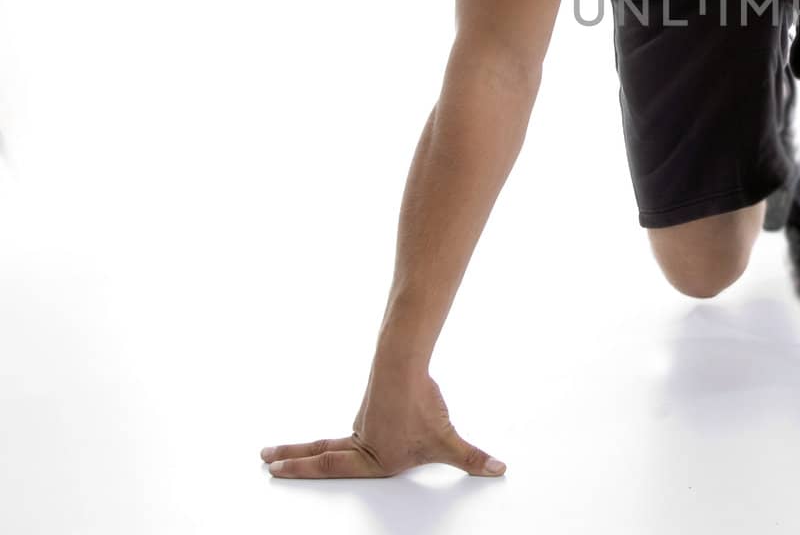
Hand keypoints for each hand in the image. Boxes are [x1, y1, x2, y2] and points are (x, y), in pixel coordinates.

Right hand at [260, 365, 504, 478]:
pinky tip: (337, 430)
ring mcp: (365, 422)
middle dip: (292, 458)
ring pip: (332, 438)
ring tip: (273, 451)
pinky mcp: (372, 405)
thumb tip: (499, 469)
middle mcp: (365, 442)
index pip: (334, 467)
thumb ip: (471, 458)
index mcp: (376, 457)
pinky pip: (353, 424)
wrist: (404, 365)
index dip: (305, 470)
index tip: (276, 468)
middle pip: (321, 452)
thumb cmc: (421, 405)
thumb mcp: (447, 440)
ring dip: (304, 445)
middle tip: (263, 459)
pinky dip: (333, 432)